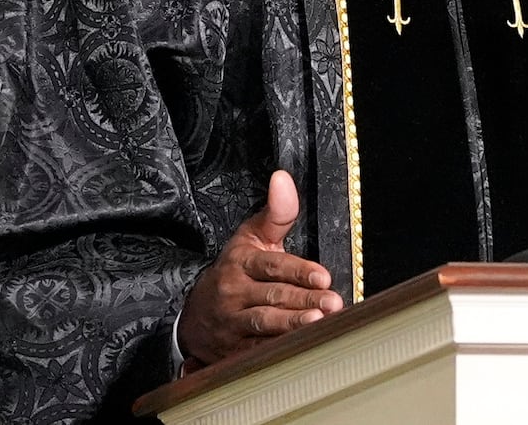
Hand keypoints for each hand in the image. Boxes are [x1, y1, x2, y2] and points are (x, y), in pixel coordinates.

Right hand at [177, 170, 343, 365]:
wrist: (195, 313)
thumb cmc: (235, 269)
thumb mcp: (251, 237)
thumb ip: (276, 212)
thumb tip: (282, 178)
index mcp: (241, 261)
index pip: (272, 265)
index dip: (298, 270)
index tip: (323, 276)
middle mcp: (234, 292)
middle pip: (273, 295)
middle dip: (305, 299)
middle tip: (333, 302)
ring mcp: (232, 323)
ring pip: (264, 323)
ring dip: (292, 324)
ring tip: (318, 322)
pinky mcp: (233, 348)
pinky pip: (257, 350)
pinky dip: (278, 349)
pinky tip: (300, 346)